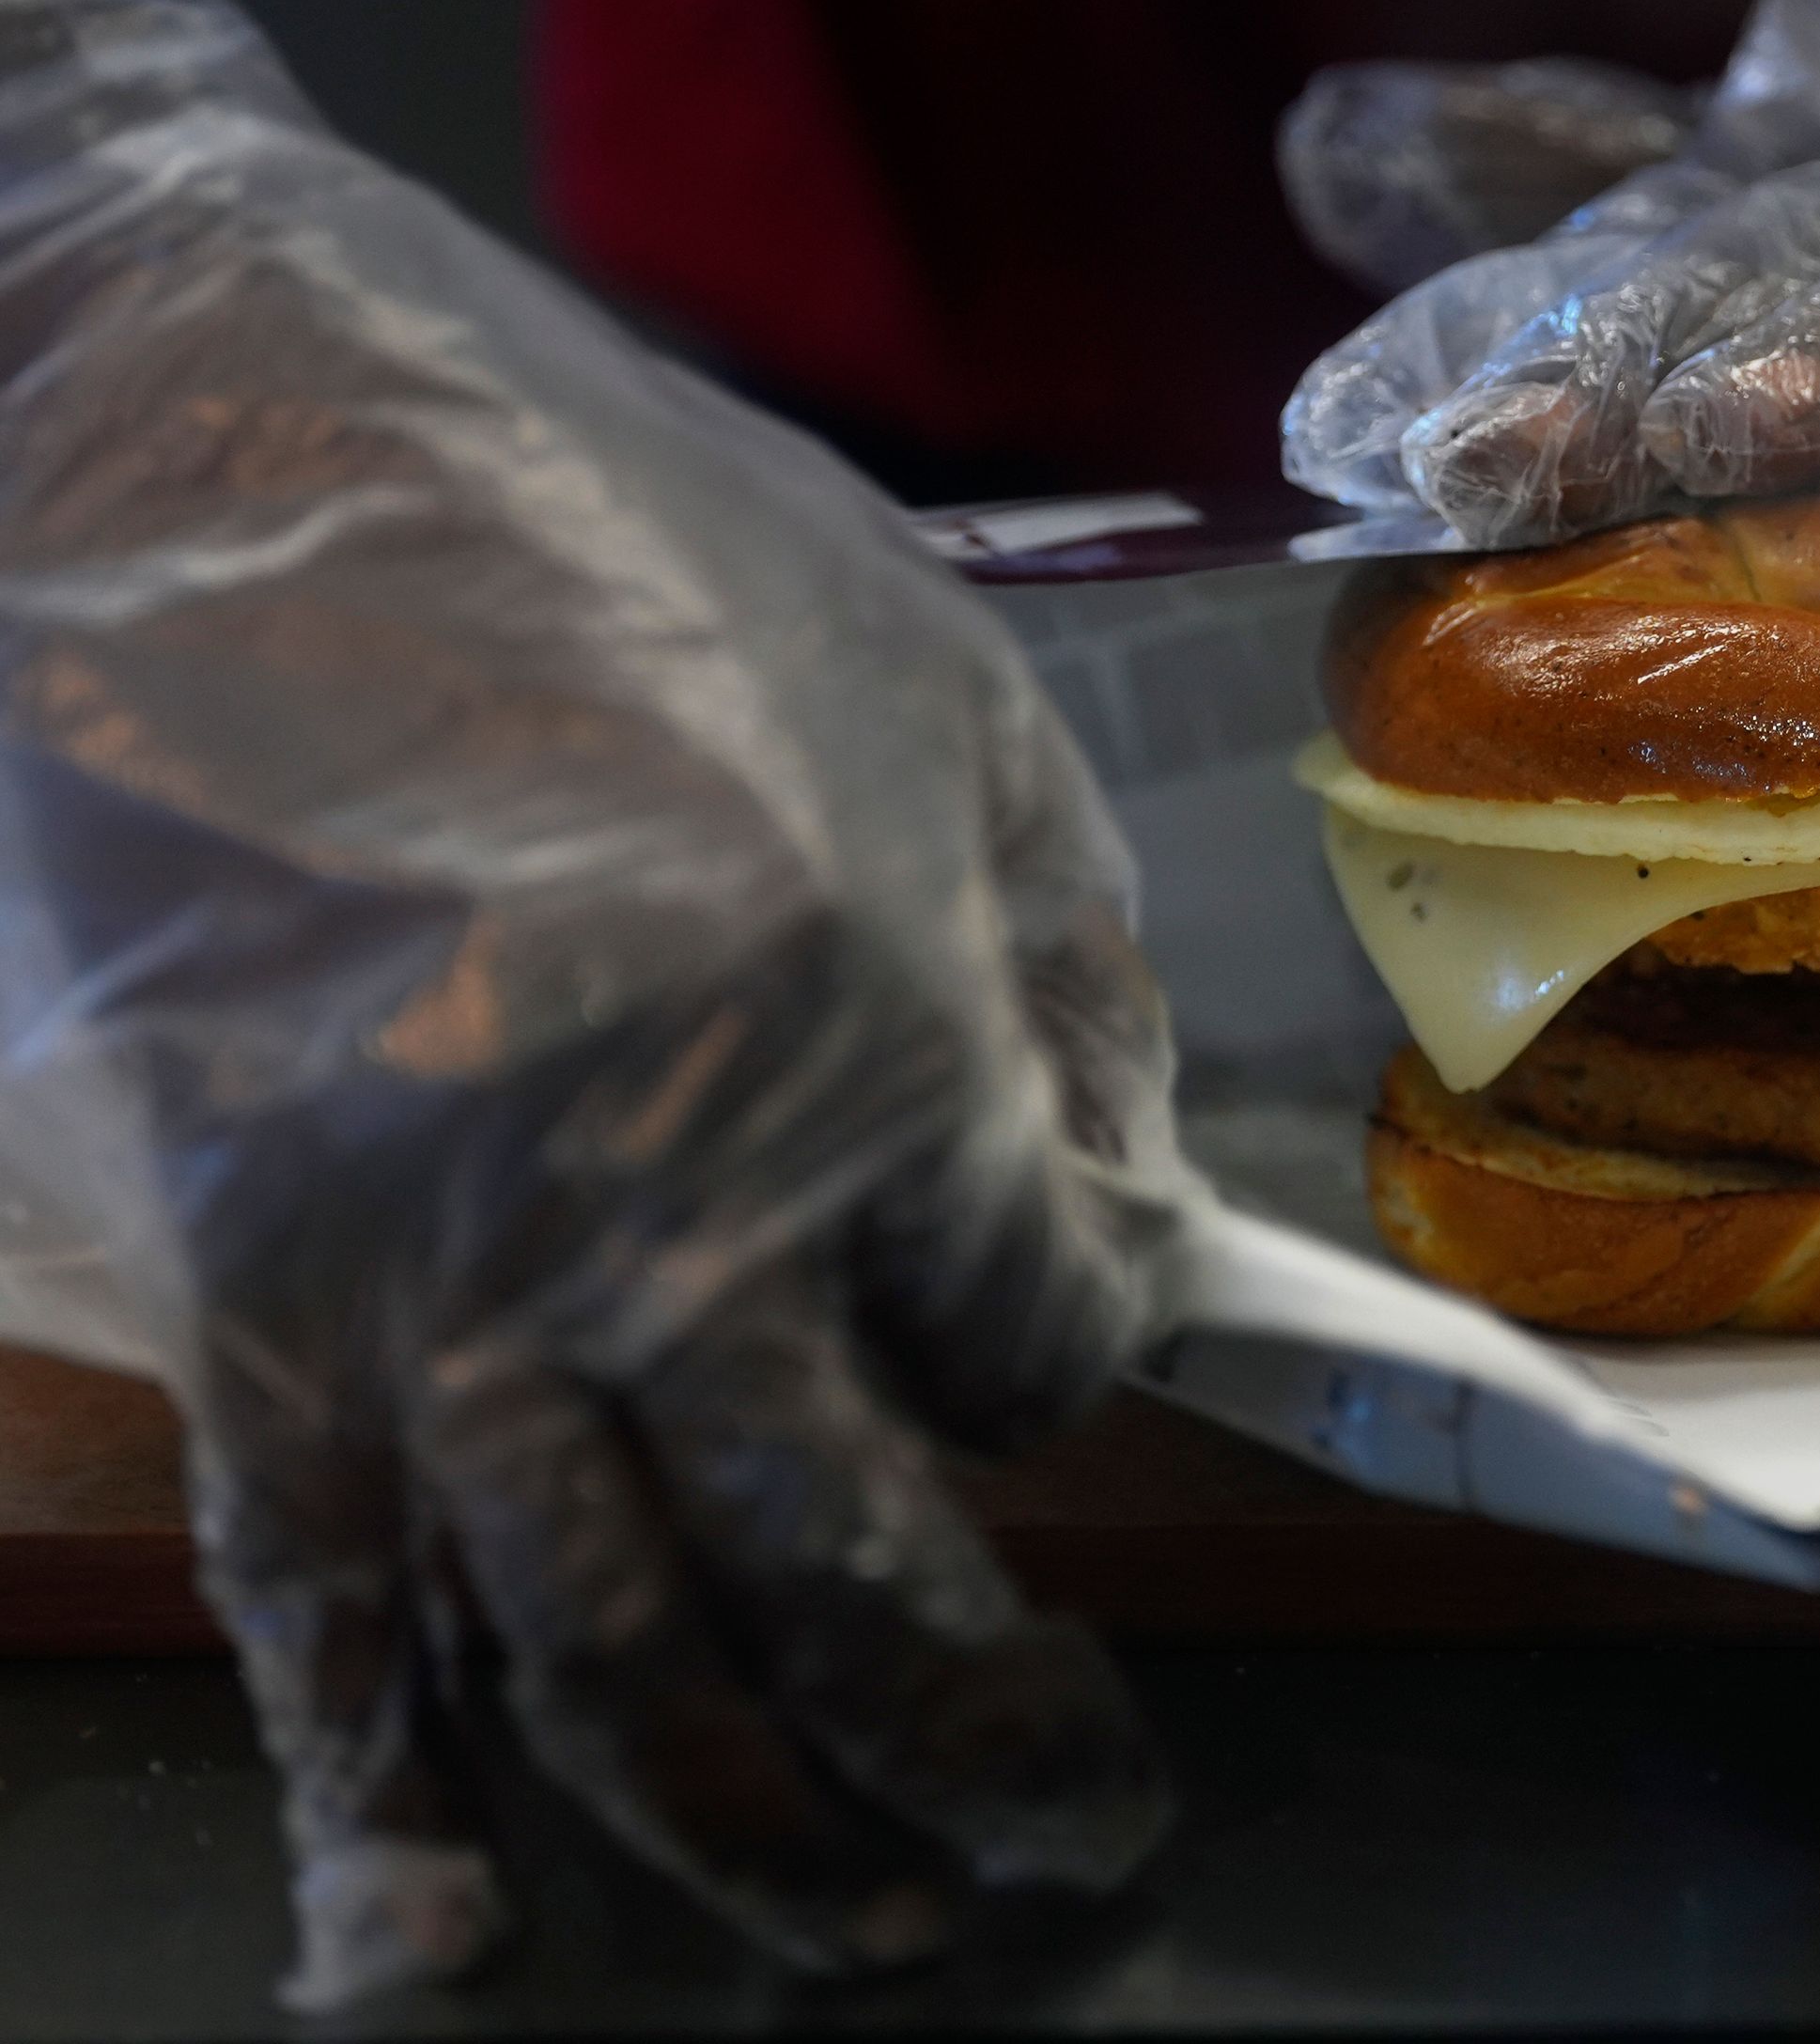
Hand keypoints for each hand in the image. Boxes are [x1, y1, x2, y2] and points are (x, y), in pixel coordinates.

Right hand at [0, 0, 1184, 2005]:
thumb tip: (1119, 1212)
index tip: (1032, 1348)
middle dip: (983, 1736)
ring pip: (605, 1646)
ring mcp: (423, 1273)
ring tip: (863, 1933)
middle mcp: (659, 1202)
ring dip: (743, 1827)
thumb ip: (1064, 975)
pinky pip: (314, 1599)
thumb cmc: (616, 531)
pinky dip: (375, 1797)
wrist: (204, 424)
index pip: (1031, 1337)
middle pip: (855, 1568)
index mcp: (873, 1035)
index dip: (1055, 1366)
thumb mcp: (943, 699)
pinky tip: (438, 1949)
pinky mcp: (228, 1289)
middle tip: (1081, 1845)